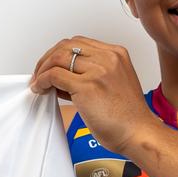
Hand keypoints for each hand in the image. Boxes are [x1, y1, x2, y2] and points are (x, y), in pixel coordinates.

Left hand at [29, 36, 154, 153]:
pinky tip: (40, 89)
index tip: (51, 65)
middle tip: (39, 73)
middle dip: (47, 59)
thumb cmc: (127, 117)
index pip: (79, 43)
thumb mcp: (113, 84)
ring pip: (58, 58)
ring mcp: (98, 71)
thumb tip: (61, 78)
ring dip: (43, 70)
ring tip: (38, 83)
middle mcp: (108, 58)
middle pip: (66, 46)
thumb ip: (90, 76)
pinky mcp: (87, 87)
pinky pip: (54, 76)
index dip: (60, 53)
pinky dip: (42, 81)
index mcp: (116, 54)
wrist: (138, 133)